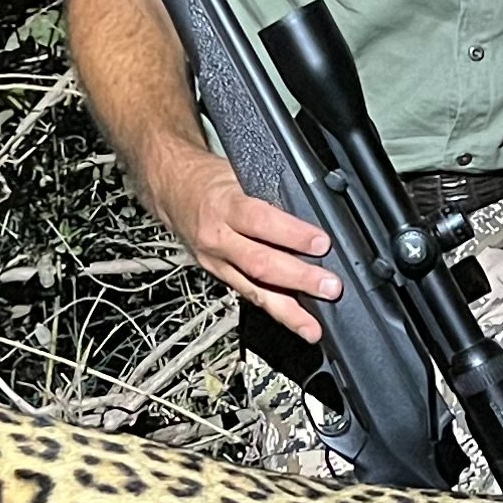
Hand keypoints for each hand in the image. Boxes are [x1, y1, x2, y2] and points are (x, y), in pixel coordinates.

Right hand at [137, 144, 338, 344]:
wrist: (173, 191)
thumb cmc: (209, 181)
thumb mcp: (240, 176)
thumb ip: (271, 196)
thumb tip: (313, 213)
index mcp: (224, 205)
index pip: (261, 221)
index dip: (293, 234)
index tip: (322, 243)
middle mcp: (218, 238)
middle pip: (259, 263)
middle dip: (298, 278)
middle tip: (328, 287)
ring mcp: (216, 262)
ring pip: (253, 290)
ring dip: (286, 311)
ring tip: (311, 327)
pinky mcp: (218, 276)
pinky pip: (248, 294)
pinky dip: (273, 309)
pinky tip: (293, 321)